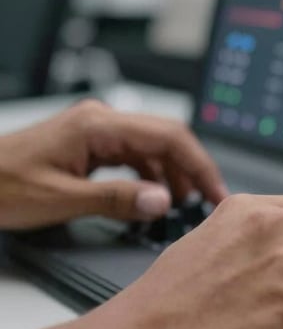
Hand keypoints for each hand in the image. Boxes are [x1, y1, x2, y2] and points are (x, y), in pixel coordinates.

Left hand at [0, 99, 227, 229]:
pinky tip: (151, 199)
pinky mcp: (88, 145)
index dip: (199, 165)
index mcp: (97, 125)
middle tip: (208, 204)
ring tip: (181, 207)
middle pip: (164, 139)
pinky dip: (148, 177)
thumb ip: (116, 201)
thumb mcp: (61, 200)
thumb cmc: (0, 185)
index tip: (215, 193)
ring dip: (170, 176)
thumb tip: (162, 201)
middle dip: (190, 171)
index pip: (168, 136)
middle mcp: (100, 121)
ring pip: (150, 148)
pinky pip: (131, 156)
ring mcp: (94, 131)